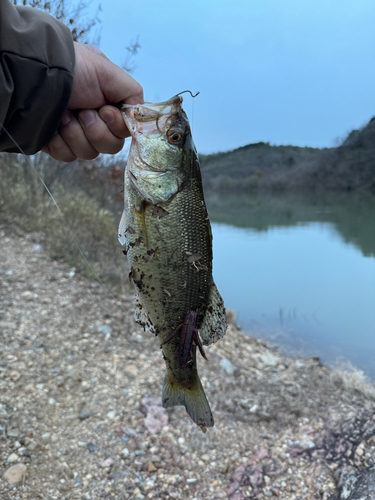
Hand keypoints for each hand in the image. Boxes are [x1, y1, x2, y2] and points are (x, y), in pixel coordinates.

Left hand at [42, 43, 143, 161]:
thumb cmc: (71, 68)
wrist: (33, 76)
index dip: (117, 126)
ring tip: (64, 115)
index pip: (126, 131)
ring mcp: (76, 134)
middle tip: (82, 112)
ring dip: (77, 134)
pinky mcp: (58, 145)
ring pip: (90, 154)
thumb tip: (141, 116)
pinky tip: (54, 125)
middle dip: (96, 131)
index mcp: (109, 105)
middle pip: (112, 147)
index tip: (105, 111)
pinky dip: (61, 142)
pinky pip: (69, 157)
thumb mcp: (109, 72)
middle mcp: (95, 120)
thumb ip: (133, 94)